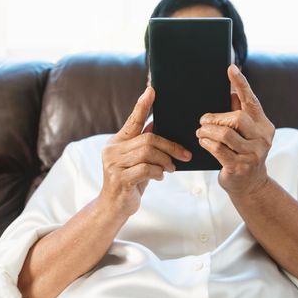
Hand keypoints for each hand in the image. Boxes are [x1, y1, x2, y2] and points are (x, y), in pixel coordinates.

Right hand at [99, 86, 191, 217]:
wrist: (114, 207)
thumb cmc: (130, 181)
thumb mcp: (138, 160)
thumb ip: (144, 143)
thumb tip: (159, 123)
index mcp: (117, 141)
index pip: (133, 120)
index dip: (143, 105)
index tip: (152, 89)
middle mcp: (112, 149)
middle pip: (148, 139)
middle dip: (171, 146)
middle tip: (185, 155)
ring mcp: (113, 164)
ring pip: (148, 153)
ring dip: (165, 161)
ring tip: (171, 168)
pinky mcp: (119, 179)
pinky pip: (145, 169)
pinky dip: (158, 172)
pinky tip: (161, 177)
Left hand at [196, 64, 274, 196]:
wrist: (250, 185)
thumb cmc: (244, 153)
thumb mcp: (246, 134)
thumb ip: (240, 113)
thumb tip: (230, 89)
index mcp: (264, 125)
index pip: (251, 101)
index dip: (241, 83)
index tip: (230, 68)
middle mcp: (262, 139)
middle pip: (237, 118)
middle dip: (216, 117)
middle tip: (203, 120)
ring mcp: (253, 154)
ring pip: (225, 134)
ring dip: (208, 131)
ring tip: (200, 131)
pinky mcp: (240, 167)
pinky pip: (218, 149)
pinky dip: (206, 142)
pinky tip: (202, 141)